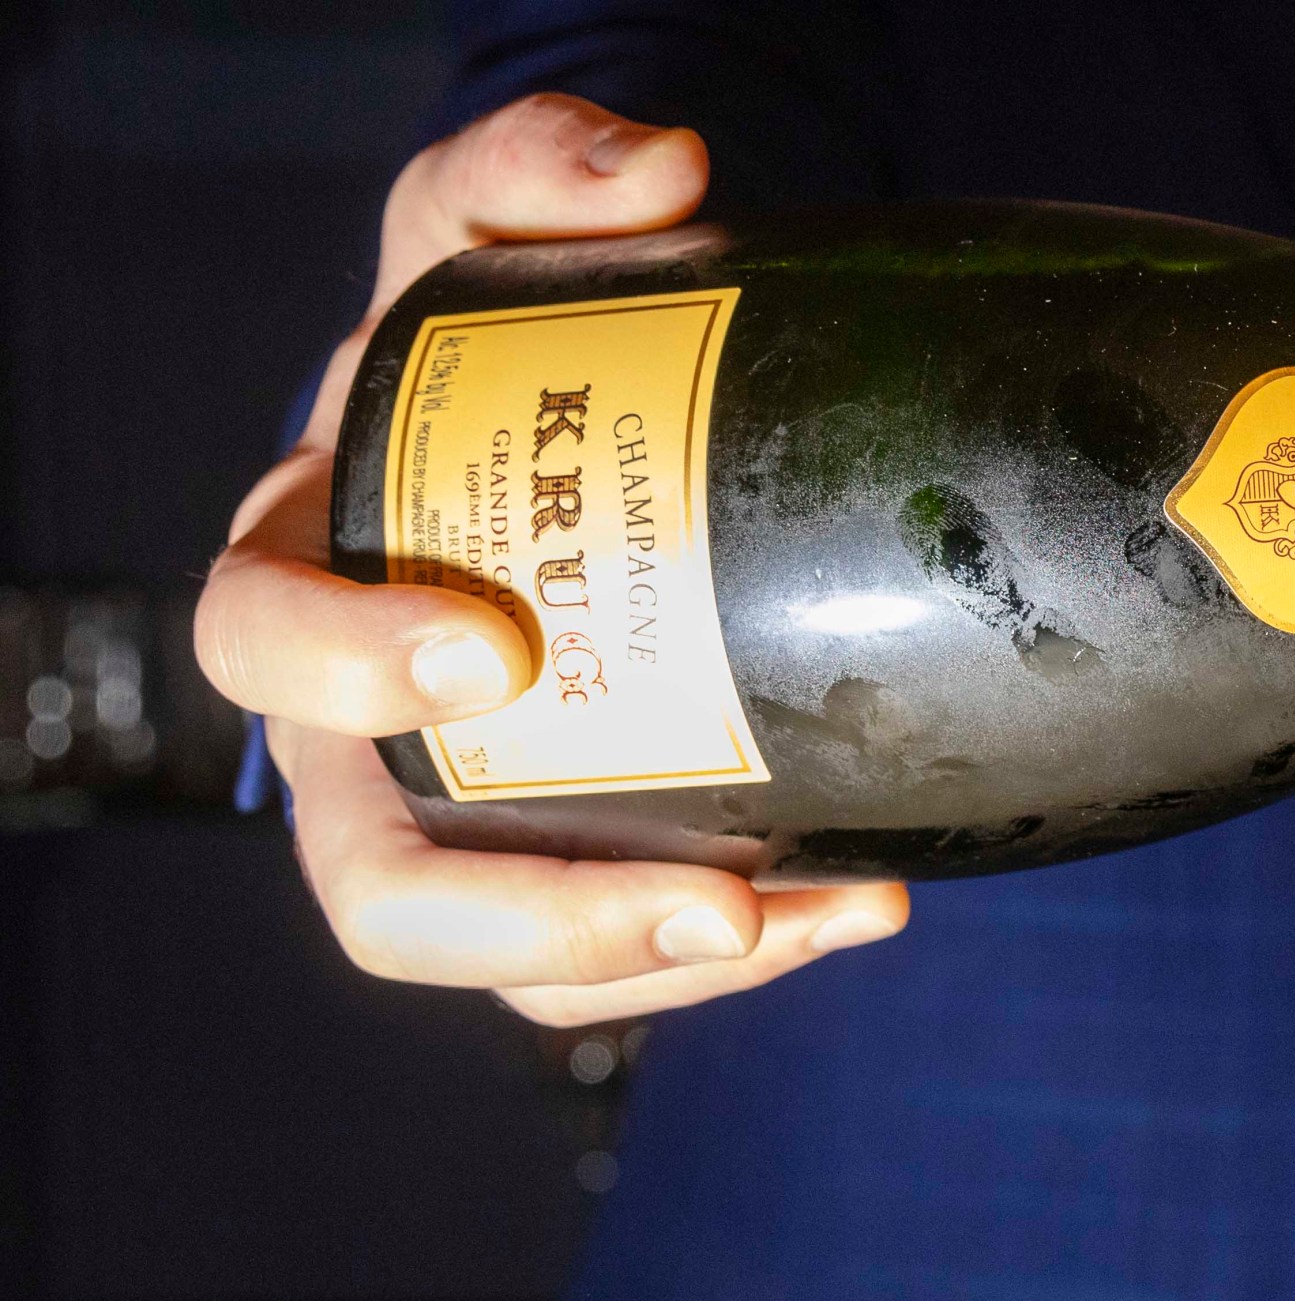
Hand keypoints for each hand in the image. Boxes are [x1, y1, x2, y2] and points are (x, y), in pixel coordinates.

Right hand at [192, 94, 906, 1024]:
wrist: (574, 432)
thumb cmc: (498, 343)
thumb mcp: (489, 228)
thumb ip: (536, 168)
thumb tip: (667, 172)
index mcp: (296, 577)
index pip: (259, 648)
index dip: (353, 667)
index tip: (503, 647)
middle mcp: (361, 737)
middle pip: (382, 888)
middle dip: (539, 912)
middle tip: (711, 896)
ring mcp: (473, 821)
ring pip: (522, 964)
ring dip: (670, 964)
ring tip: (820, 914)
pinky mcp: (585, 864)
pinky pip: (634, 956)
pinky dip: (751, 945)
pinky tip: (862, 900)